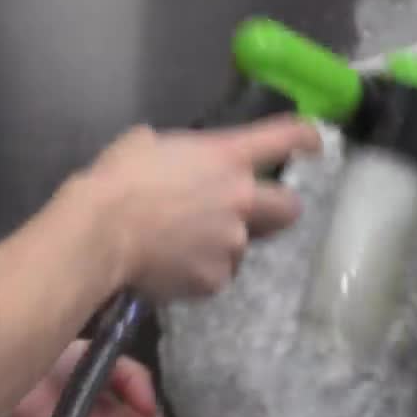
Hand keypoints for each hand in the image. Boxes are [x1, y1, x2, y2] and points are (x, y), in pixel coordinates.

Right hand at [70, 115, 320, 300]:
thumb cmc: (119, 179)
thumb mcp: (149, 145)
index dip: (305, 138)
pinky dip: (199, 272)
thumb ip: (181, 154)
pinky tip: (171, 266)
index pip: (285, 139)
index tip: (314, 144)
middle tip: (257, 213)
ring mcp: (233, 243)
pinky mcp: (217, 278)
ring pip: (242, 246)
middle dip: (279, 210)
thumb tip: (178, 165)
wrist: (101, 232)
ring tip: (182, 245)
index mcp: (228, 157)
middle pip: (289, 208)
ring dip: (223, 245)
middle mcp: (243, 199)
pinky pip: (216, 275)